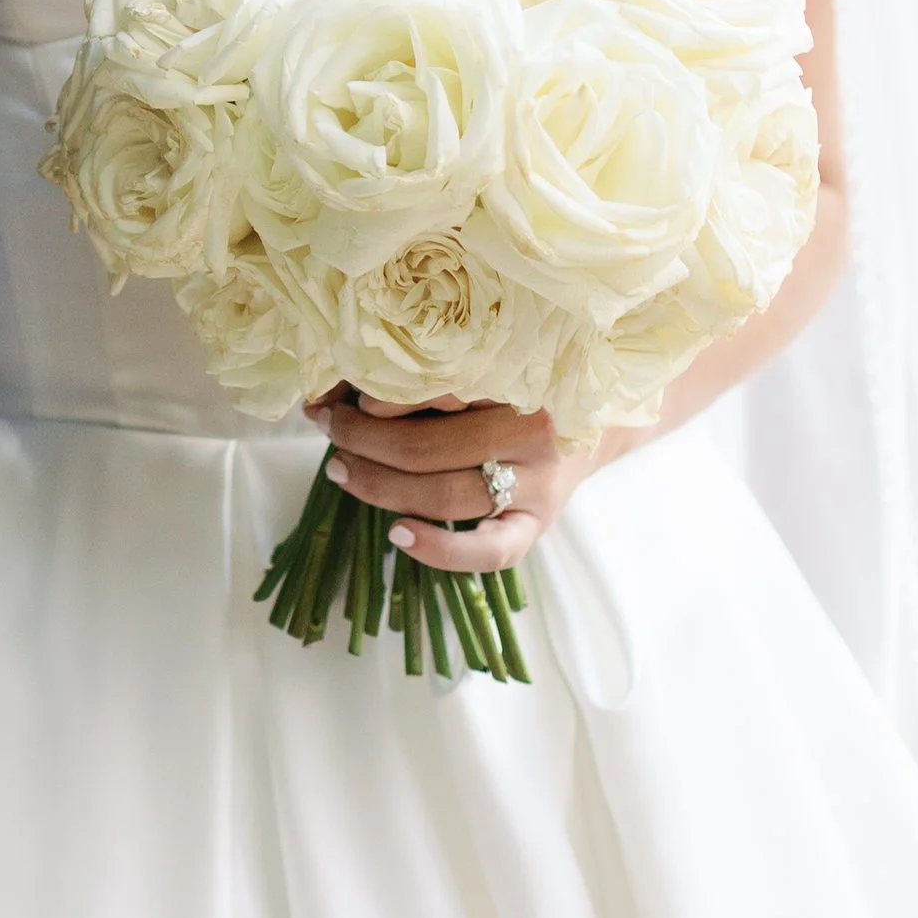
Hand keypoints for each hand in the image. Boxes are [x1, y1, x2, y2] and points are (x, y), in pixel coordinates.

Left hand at [313, 390, 609, 575]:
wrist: (591, 421)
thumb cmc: (518, 386)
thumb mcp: (481, 365)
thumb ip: (425, 373)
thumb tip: (338, 388)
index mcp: (514, 378)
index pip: (431, 389)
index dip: (376, 395)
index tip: (338, 391)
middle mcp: (531, 430)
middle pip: (427, 447)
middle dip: (363, 440)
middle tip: (327, 427)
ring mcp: (537, 483)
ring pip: (445, 494)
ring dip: (380, 486)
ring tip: (340, 468)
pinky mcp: (538, 525)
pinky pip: (489, 552)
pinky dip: (440, 549)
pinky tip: (398, 535)